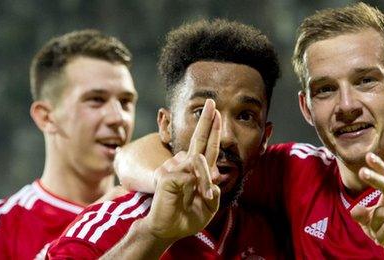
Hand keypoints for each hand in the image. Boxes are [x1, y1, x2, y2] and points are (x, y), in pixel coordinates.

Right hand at [143, 99, 221, 240]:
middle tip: (211, 101)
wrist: (167, 230)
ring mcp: (175, 168)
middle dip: (206, 121)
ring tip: (201, 197)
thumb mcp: (208, 206)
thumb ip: (212, 191)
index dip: (212, 131)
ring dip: (205, 182)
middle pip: (198, 139)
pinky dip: (197, 185)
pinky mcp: (168, 175)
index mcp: (196, 171)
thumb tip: (212, 174)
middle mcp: (185, 166)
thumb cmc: (187, 218)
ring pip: (199, 163)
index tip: (216, 114)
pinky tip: (186, 196)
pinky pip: (190, 175)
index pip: (207, 148)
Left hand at [350, 153, 383, 258]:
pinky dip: (380, 237)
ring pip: (379, 214)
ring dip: (374, 227)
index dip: (379, 166)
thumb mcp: (369, 221)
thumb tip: (355, 210)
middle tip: (362, 171)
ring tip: (381, 234)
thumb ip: (362, 214)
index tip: (368, 155)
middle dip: (374, 179)